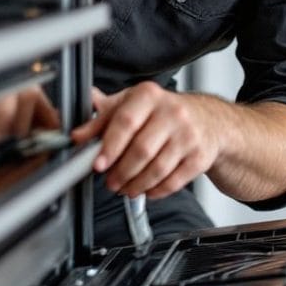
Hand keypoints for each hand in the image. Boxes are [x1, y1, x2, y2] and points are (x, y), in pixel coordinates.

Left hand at [70, 82, 219, 199]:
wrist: (207, 120)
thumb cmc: (163, 112)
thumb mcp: (131, 105)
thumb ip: (102, 119)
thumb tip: (77, 134)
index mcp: (149, 95)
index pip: (126, 121)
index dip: (110, 146)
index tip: (98, 164)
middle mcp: (172, 112)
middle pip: (141, 150)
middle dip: (121, 172)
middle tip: (111, 181)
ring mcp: (189, 135)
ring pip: (157, 169)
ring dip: (136, 185)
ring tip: (126, 188)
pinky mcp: (199, 156)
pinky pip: (173, 181)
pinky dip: (156, 190)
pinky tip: (147, 189)